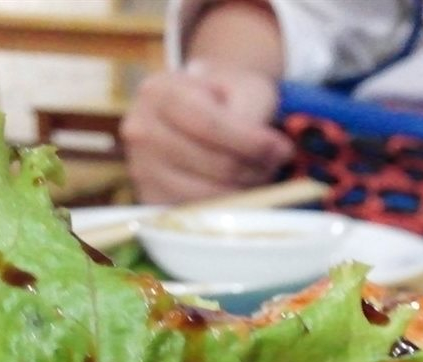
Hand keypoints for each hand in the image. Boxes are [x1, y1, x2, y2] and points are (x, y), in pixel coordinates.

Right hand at [123, 62, 293, 203]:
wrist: (198, 109)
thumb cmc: (225, 96)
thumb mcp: (244, 86)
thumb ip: (255, 112)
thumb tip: (270, 153)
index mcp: (159, 92)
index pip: (210, 125)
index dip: (252, 142)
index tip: (282, 148)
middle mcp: (140, 131)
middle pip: (215, 164)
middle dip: (256, 168)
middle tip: (277, 163)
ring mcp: (141, 169)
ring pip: (210, 195)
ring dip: (247, 191)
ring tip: (261, 174)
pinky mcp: (151, 199)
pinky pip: (199, 215)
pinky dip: (228, 208)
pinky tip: (240, 189)